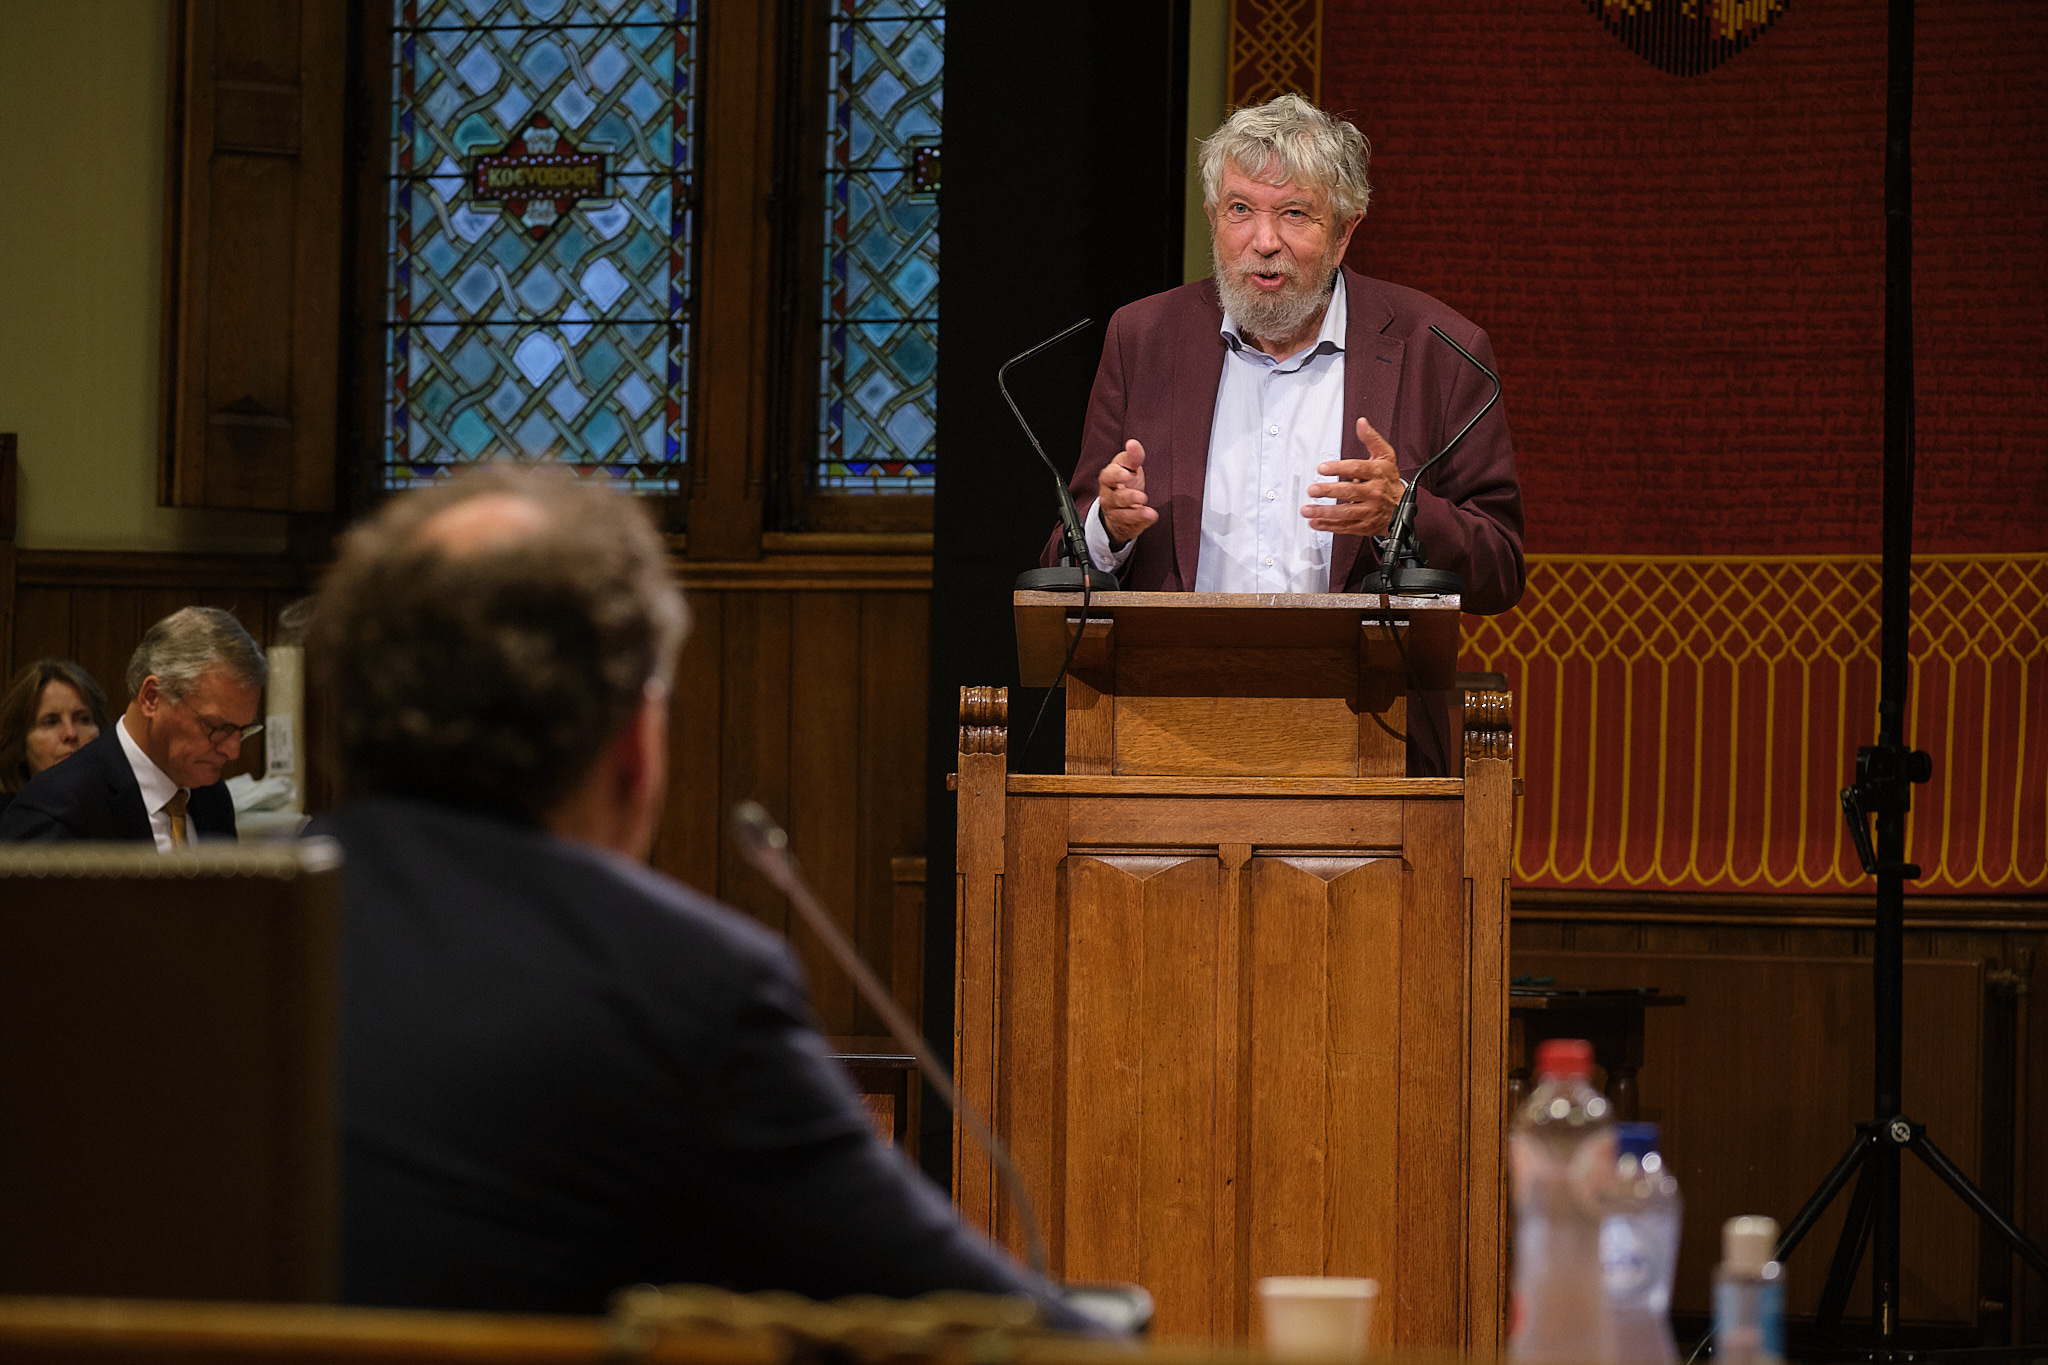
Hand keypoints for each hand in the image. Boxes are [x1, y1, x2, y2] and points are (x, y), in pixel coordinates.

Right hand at [1096, 439, 1157, 546]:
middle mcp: (1108, 497)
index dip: (1116, 476)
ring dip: (1136, 514)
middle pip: (1114, 498)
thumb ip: (1132, 456)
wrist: (1121, 505)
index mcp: (1108, 479)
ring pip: (1122, 515)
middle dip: (1128, 497)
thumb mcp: (1129, 466)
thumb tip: (1133, 443)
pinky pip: (1132, 526)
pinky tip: (1151, 518)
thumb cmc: (1126, 481)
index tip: (1128, 474)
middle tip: (1142, 496)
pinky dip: (1141, 523)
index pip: (1108, 476)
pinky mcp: (1125, 525)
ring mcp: (1115, 513)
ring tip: (1150, 513)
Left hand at [1302, 417, 1404, 535]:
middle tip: (1312, 490)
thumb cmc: (1389, 480)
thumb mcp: (1385, 456)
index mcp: (1378, 473)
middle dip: (1329, 491)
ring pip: (1345, 512)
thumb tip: (1361, 423)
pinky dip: (1328, 526)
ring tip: (1307, 509)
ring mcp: (1369, 510)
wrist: (1403, 507)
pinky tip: (1314, 522)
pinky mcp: (1364, 525)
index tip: (1322, 468)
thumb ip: (1371, 439)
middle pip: (1349, 491)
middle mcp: (1374, 493)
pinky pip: (1345, 527)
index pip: (1357, 469)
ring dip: (1324, 512)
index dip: (1338, 468)